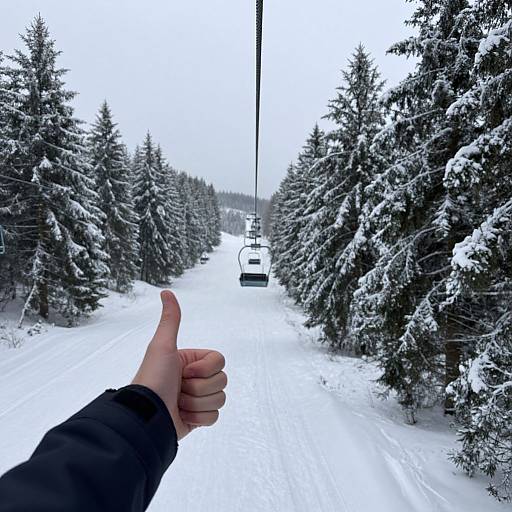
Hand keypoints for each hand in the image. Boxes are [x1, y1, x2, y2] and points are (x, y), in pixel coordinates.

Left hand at [132, 290, 226, 439]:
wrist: (147, 416)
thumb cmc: (153, 379)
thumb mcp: (162, 346)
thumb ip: (170, 320)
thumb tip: (166, 292)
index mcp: (190, 361)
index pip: (219, 361)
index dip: (205, 369)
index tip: (184, 372)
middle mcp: (195, 378)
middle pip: (222, 380)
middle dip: (199, 388)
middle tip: (179, 389)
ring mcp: (197, 398)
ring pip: (219, 398)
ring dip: (197, 403)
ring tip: (179, 403)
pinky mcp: (197, 417)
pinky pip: (214, 416)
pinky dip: (198, 418)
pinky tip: (182, 415)